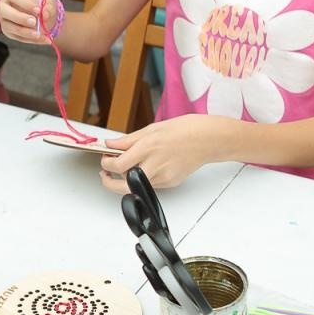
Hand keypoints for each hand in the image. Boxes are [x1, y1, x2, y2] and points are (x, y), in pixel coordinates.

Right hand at [0, 0, 57, 44]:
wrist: (44, 15)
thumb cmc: (43, 4)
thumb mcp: (49, 2)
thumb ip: (48, 7)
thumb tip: (45, 15)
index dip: (24, 3)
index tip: (38, 10)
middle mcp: (4, 4)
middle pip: (2, 10)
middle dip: (19, 17)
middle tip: (34, 22)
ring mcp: (4, 19)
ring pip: (8, 26)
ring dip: (24, 32)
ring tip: (39, 34)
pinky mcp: (8, 31)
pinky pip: (17, 37)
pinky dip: (31, 39)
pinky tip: (43, 39)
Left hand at [99, 114, 225, 192]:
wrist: (208, 139)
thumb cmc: (184, 129)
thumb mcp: (152, 128)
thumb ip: (128, 140)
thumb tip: (111, 144)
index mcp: (148, 147)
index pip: (118, 164)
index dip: (106, 163)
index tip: (105, 158)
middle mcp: (155, 165)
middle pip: (123, 185)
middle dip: (109, 182)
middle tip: (105, 174)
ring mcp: (164, 177)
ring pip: (136, 186)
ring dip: (125, 179)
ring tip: (124, 168)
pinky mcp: (170, 183)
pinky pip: (150, 184)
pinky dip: (142, 178)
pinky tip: (145, 167)